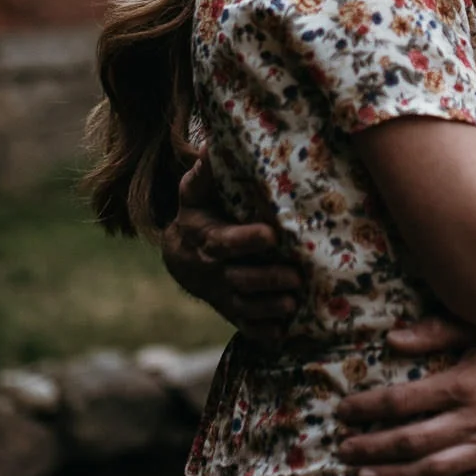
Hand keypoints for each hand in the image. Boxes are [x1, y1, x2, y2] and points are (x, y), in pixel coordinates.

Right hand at [161, 156, 301, 342]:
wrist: (181, 258)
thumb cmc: (198, 215)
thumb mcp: (194, 192)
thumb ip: (203, 172)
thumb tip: (211, 143)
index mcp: (210, 239)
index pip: (227, 242)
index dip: (247, 240)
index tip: (270, 234)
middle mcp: (217, 271)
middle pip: (241, 280)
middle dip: (266, 280)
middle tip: (294, 278)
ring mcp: (225, 295)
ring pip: (247, 307)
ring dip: (270, 307)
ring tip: (294, 303)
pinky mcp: (234, 312)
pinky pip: (246, 327)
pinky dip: (263, 333)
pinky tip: (283, 332)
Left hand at [335, 325, 475, 475]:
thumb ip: (435, 332)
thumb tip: (391, 338)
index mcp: (462, 384)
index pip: (402, 401)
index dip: (367, 408)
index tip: (343, 412)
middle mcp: (473, 420)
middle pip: (410, 440)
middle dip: (371, 447)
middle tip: (344, 450)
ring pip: (433, 470)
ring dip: (394, 475)